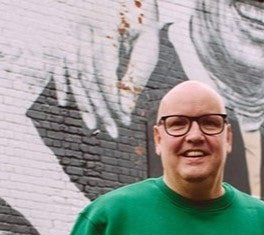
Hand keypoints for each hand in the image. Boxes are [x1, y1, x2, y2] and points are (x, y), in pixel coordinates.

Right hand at [54, 0, 159, 137]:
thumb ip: (137, 74)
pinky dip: (62, 83)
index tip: (123, 121)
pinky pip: (60, 62)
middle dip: (100, 108)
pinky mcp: (66, 33)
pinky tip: (66, 103)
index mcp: (105, 30)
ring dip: (83, 102)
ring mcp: (71, 31)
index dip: (113, 100)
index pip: (105, 74)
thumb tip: (125, 108)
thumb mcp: (147, 43)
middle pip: (88, 78)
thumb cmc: (143, 16)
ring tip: (93, 126)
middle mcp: (82, 31)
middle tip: (111, 132)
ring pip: (74, 73)